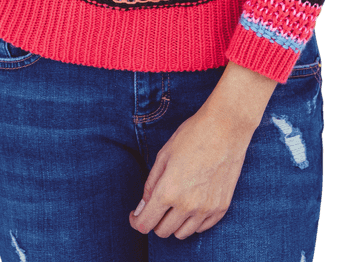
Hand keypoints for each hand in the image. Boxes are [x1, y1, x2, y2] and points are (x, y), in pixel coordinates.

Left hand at [128, 105, 252, 240]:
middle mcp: (187, 206)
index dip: (136, 221)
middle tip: (157, 205)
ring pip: (182, 234)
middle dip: (155, 220)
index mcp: (168, 191)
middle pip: (163, 231)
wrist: (226, 128)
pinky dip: (193, 220)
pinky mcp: (221, 208)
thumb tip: (142, 207)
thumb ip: (151, 184)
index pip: (145, 224)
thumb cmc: (192, 136)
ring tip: (175, 203)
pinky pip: (201, 228)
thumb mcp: (164, 155)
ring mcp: (206, 209)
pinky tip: (192, 202)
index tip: (136, 215)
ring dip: (174, 223)